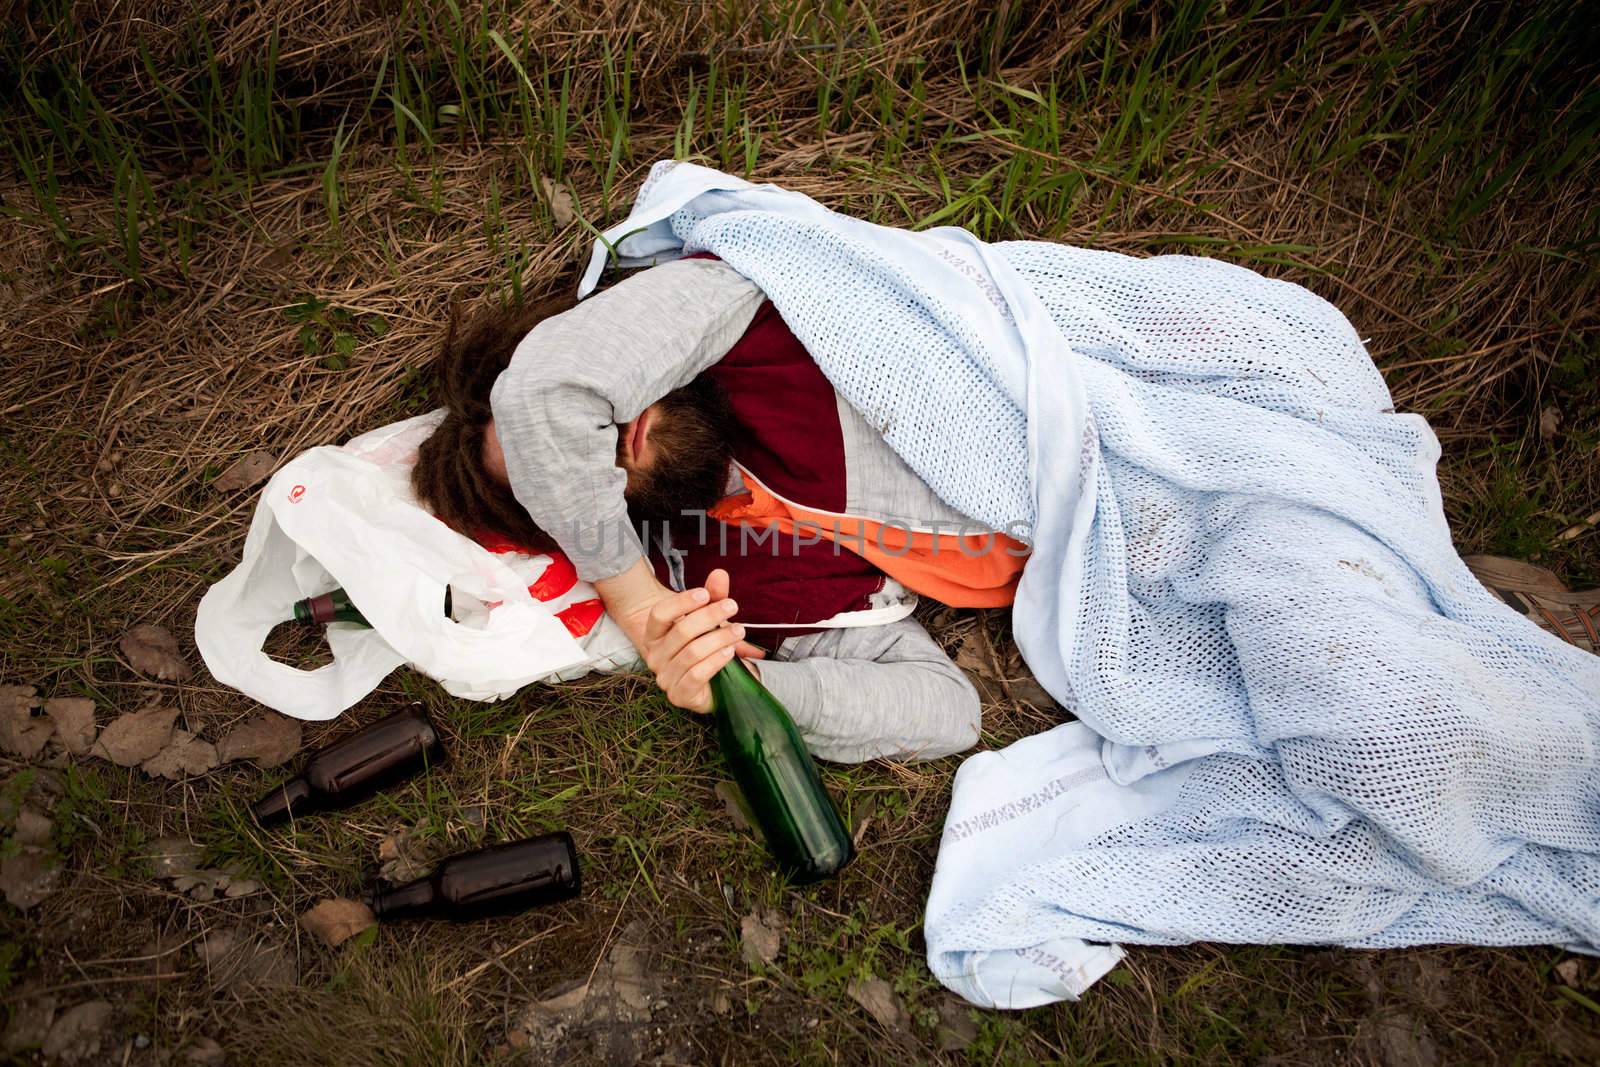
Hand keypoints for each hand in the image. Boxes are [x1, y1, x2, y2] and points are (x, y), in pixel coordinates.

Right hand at [639, 568, 762, 713]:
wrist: (713, 686)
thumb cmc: (706, 648)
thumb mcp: (710, 620)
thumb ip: (713, 598)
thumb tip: (720, 574)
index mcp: (654, 635)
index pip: (660, 614)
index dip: (682, 602)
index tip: (706, 593)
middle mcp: (654, 656)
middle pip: (681, 631)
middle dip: (710, 616)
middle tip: (733, 606)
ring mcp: (665, 678)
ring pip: (692, 652)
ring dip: (720, 638)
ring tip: (740, 631)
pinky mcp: (679, 695)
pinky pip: (697, 675)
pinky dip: (716, 661)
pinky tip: (730, 652)